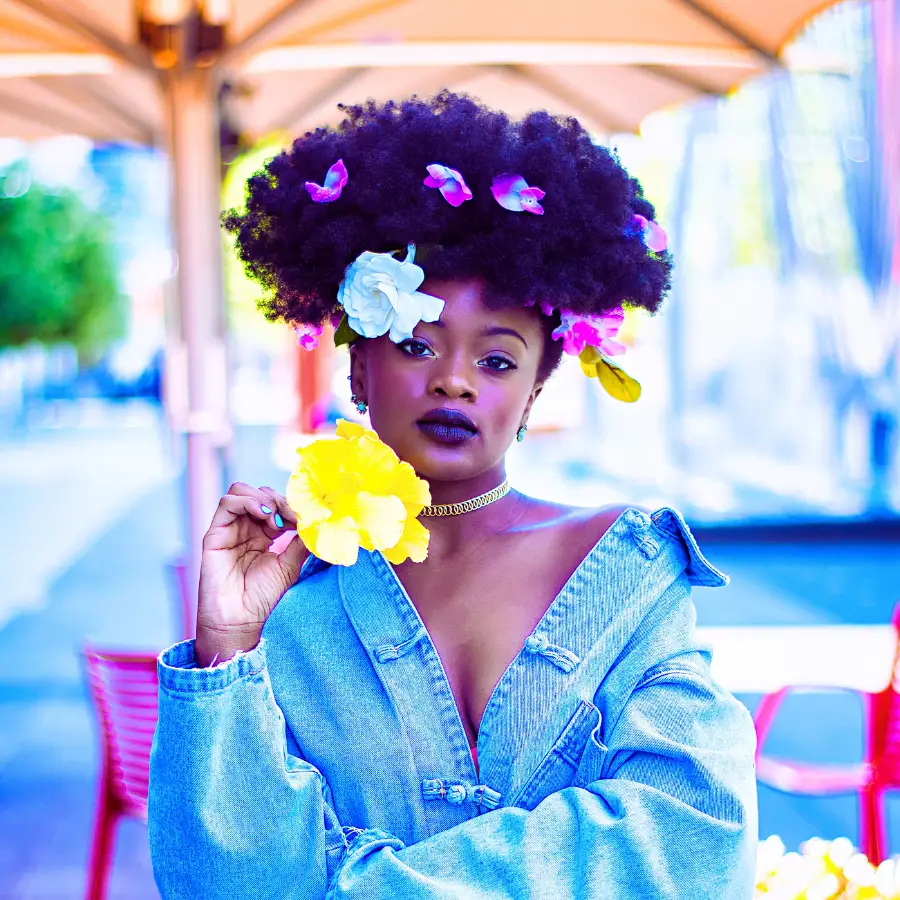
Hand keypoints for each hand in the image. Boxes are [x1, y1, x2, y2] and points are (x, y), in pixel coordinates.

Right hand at [195, 483, 306, 665]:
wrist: (239, 620)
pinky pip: (227, 503)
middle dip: (279, 500)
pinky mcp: (215, 533)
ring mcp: (230, 529)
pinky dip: (247, 501)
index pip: (276, 505)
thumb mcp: (290, 565)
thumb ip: (300, 542)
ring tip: (276, 518)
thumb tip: (317, 522)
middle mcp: (246, 528)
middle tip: (292, 516)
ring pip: (241, 491)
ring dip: (263, 498)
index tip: (306, 516)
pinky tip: (264, 514)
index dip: (291, 505)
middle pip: (261, 494)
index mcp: (264, 534)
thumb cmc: (262, 597)